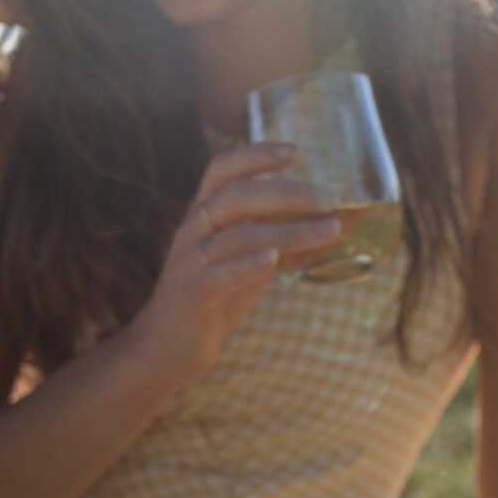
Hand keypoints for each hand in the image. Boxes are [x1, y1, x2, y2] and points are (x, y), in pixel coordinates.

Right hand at [133, 140, 341, 379]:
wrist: (168, 346)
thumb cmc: (215, 297)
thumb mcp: (246, 258)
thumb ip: (275, 236)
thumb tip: (330, 220)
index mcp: (203, 214)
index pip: (223, 169)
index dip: (255, 155)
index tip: (292, 151)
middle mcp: (193, 230)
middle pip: (236, 197)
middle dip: (286, 193)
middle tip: (328, 198)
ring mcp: (189, 262)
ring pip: (237, 236)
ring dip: (287, 231)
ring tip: (329, 230)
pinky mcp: (191, 295)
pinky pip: (216, 275)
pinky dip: (246, 266)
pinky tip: (272, 259)